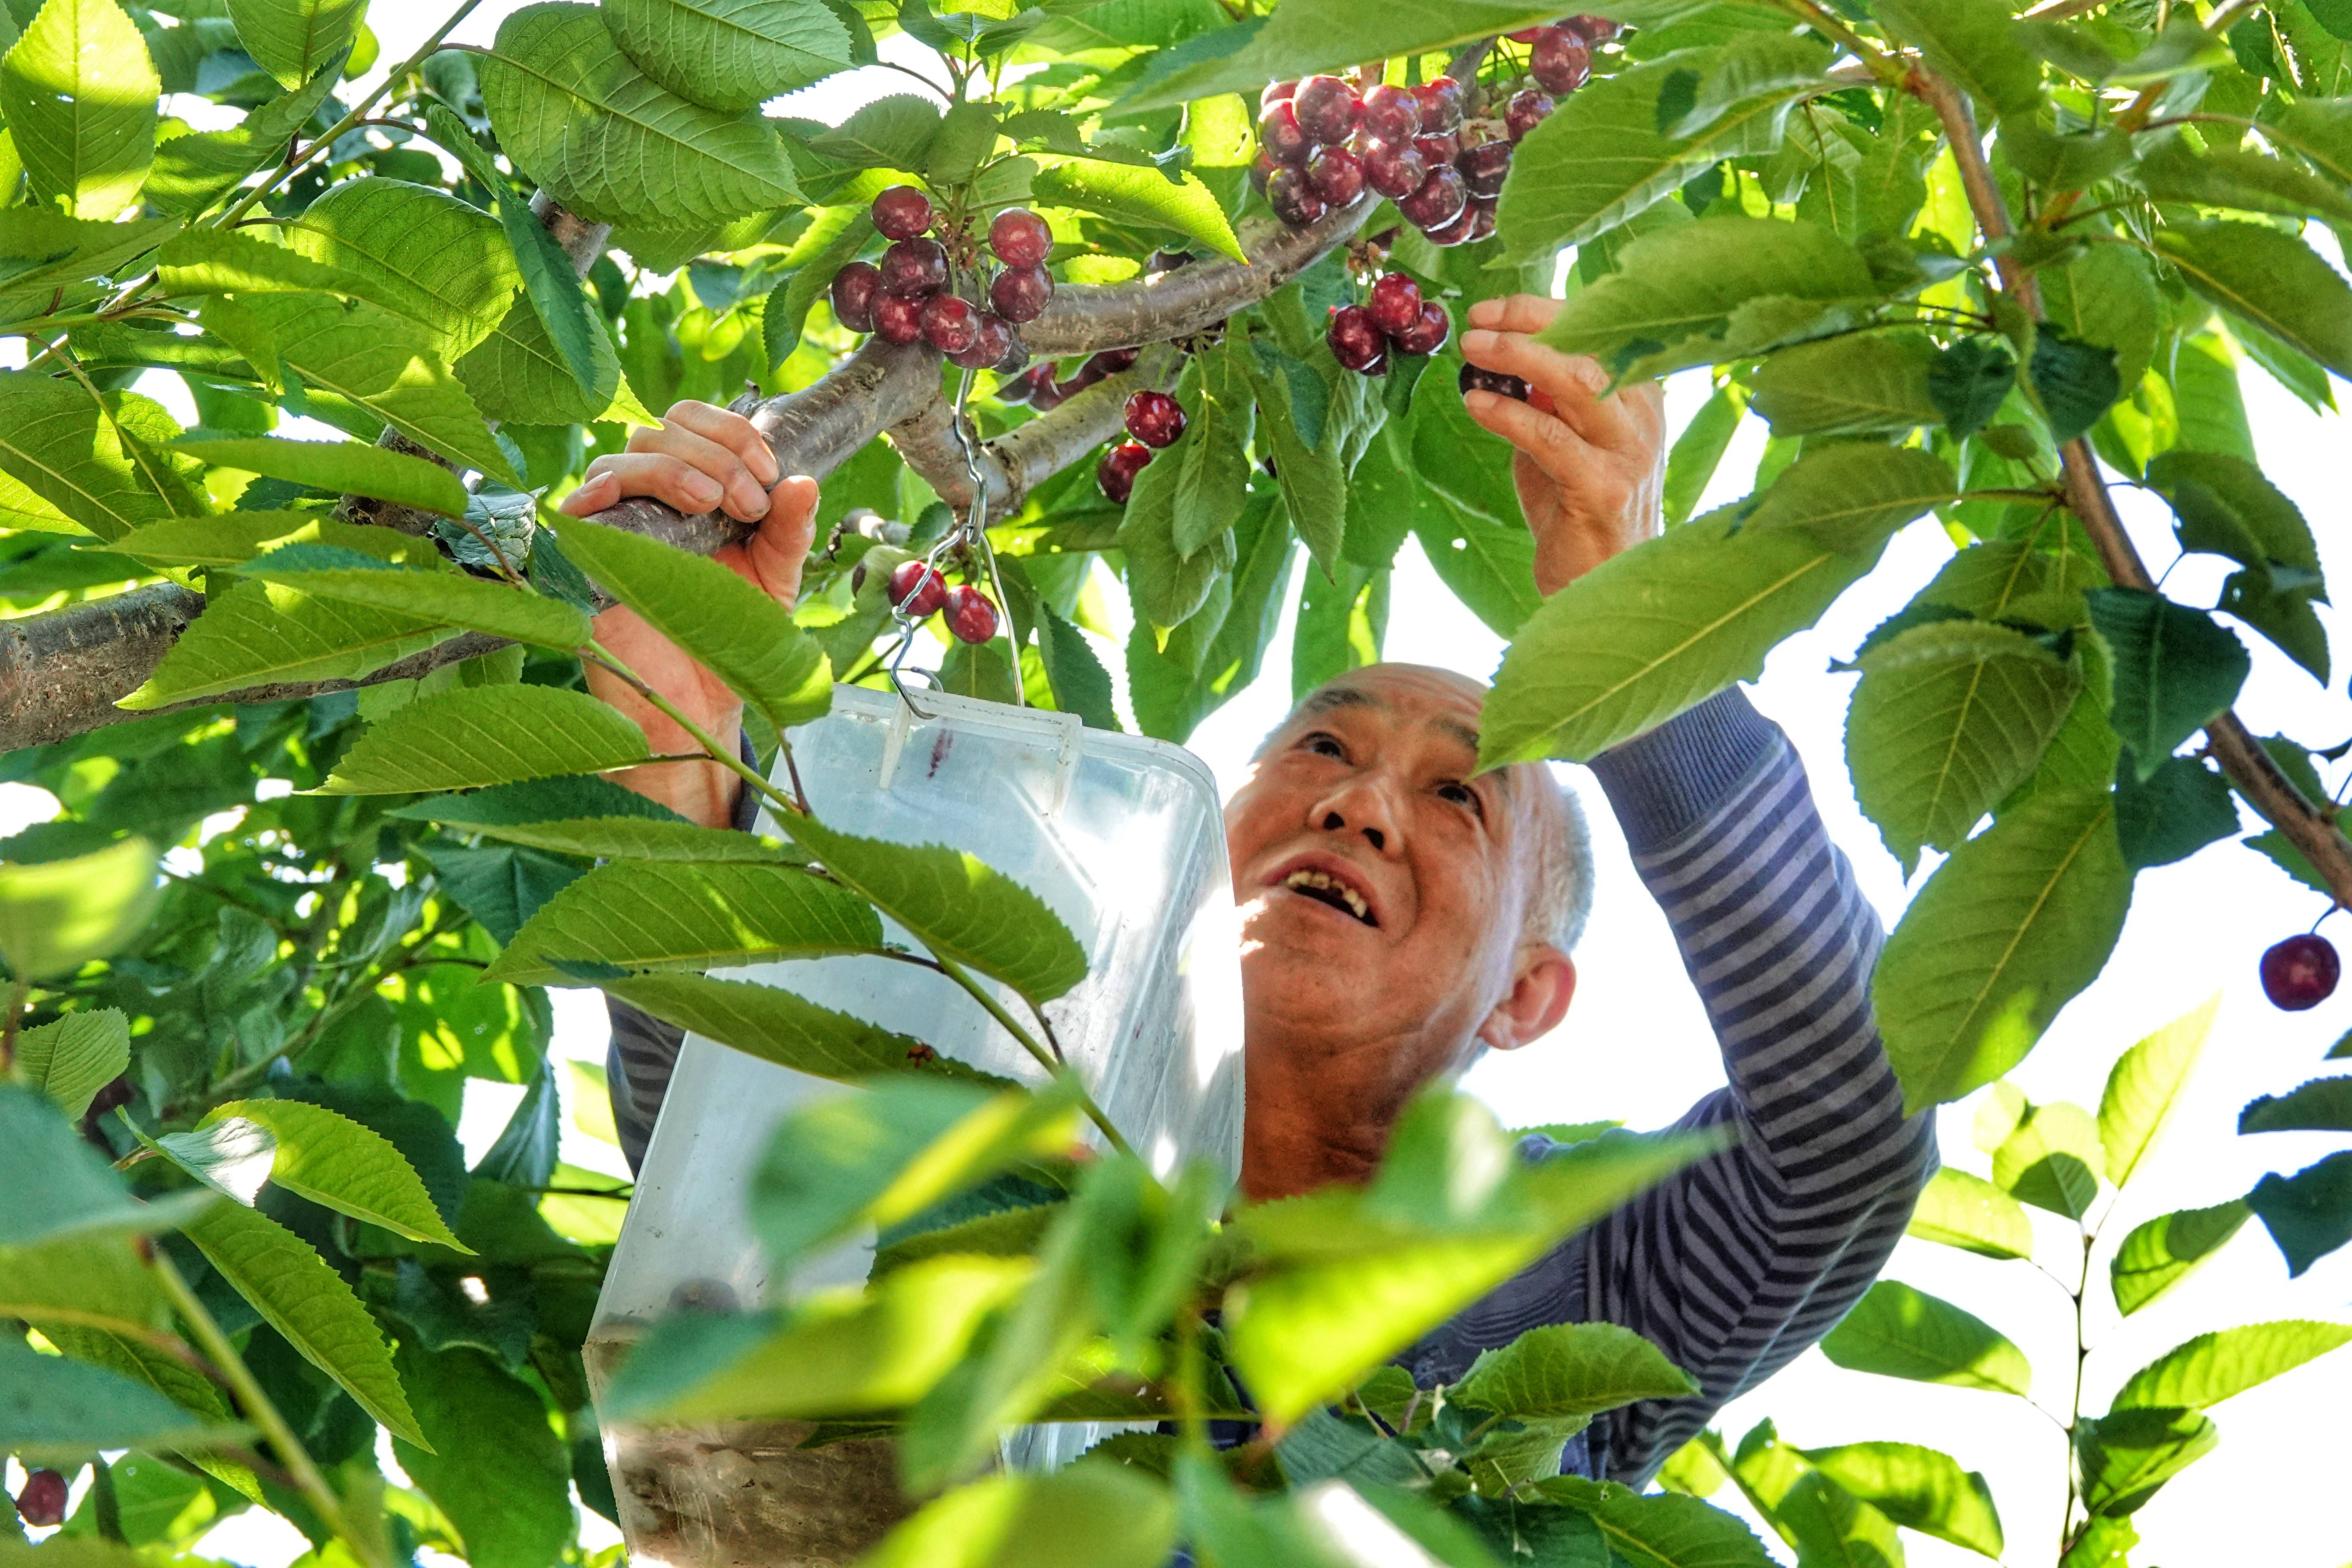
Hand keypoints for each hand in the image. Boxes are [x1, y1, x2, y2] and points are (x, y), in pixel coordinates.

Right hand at [563, 400, 818, 826]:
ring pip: (620, 460)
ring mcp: (614, 525)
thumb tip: (803, 480)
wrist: (705, 701)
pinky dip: (600, 491)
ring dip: (672, 469)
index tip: (769, 473)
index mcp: (695, 487)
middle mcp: (649, 498)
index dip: (731, 432)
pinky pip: (575, 507)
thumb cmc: (736, 633)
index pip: (694, 421)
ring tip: (712, 505)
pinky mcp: (584, 560)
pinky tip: (630, 499)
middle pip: (659, 430)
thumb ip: (789, 528)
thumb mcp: (776, 576)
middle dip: (713, 454)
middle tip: (747, 503)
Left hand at [1458, 295, 1666, 595]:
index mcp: (1637, 395)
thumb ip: (1544, 397)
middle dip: (1529, 323)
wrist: (1597, 580)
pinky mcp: (1603, 489)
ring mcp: (1628, 452)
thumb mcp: (1561, 439)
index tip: (1490, 308)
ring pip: (1576, 381)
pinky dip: (1508, 415)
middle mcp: (1642, 417)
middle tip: (1475, 323)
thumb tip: (1499, 349)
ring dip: (1517, 357)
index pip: (1596, 331)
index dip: (1541, 310)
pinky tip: (1475, 403)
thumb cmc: (1574, 505)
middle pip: (1589, 345)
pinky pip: (1550, 438)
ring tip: (1472, 349)